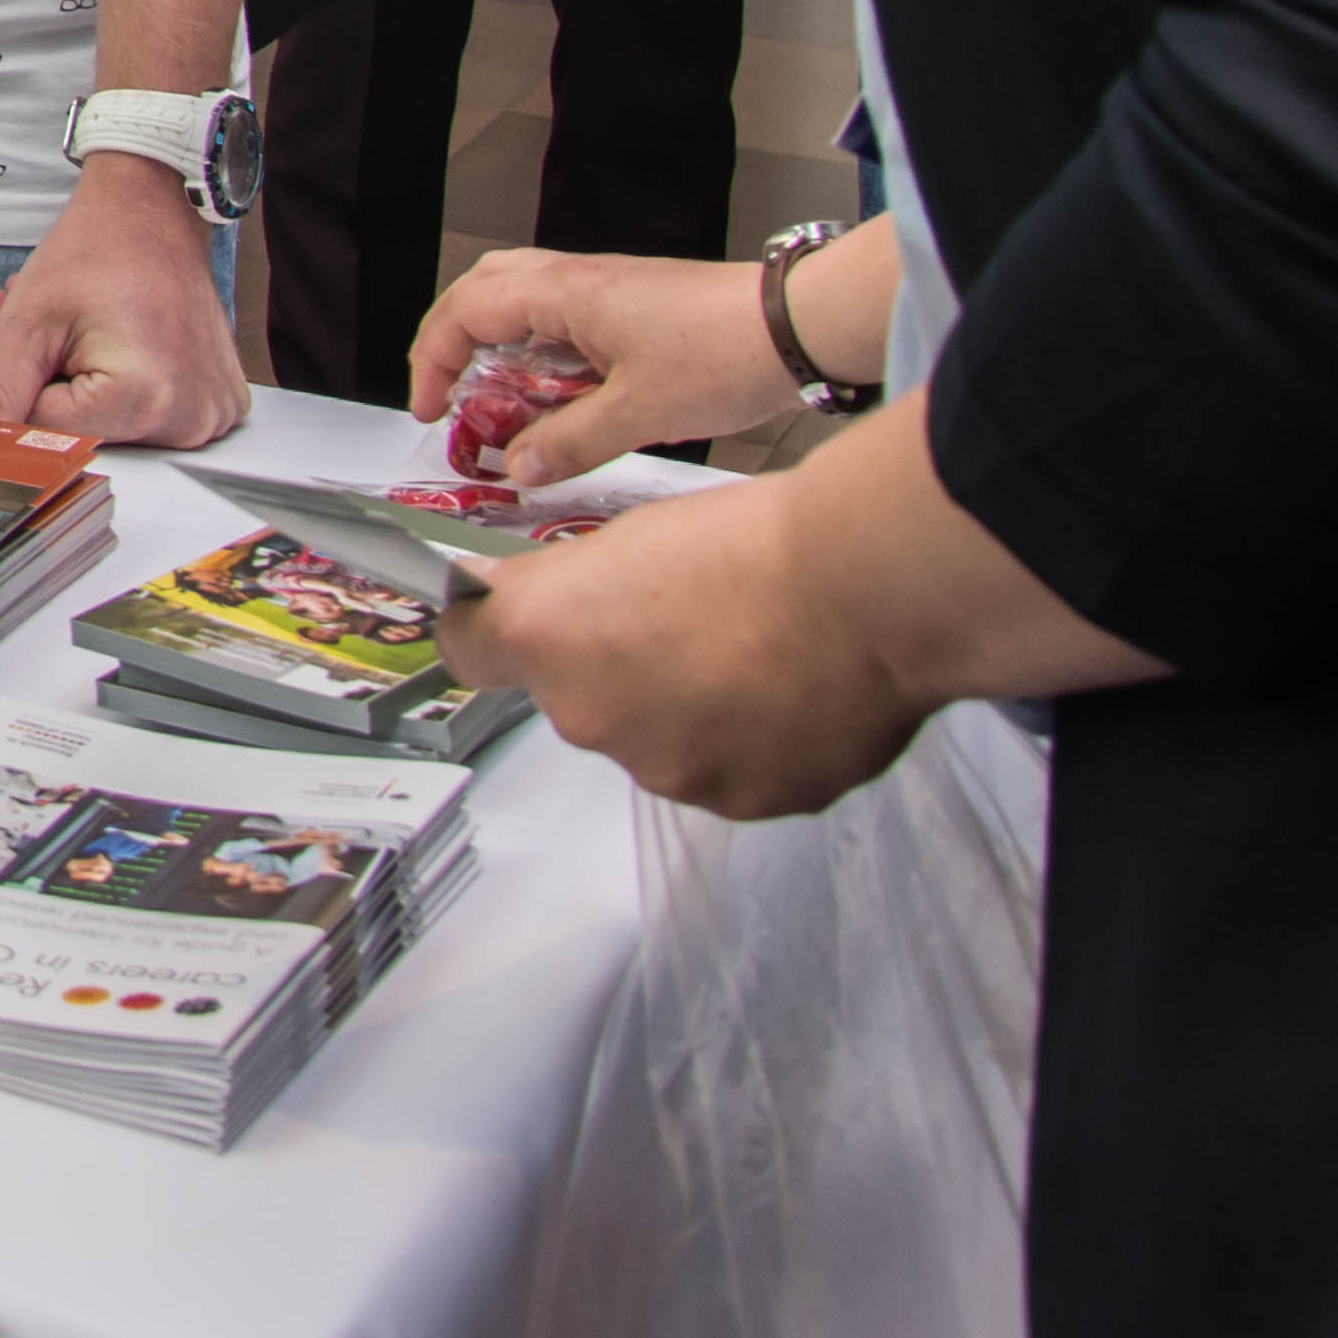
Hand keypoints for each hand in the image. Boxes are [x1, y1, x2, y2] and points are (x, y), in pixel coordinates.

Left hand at [0, 161, 250, 448]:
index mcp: (145, 400)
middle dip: (30, 376)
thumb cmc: (101, 247)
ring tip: (49, 322)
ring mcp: (208, 413)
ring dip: (60, 374)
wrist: (153, 209)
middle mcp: (188, 418)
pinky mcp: (214, 403)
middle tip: (0, 319)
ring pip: (103, 418)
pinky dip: (103, 378)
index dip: (2, 387)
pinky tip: (85, 336)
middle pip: (78, 425)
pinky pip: (141, 409)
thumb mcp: (29, 322)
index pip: (46, 428)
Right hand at [407, 245, 801, 482]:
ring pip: (525, 295)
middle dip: (455, 338)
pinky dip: (544, 347)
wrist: (799, 326)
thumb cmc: (725, 355)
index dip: (435, 361)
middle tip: (449, 391)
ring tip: (501, 397)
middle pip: (485, 286)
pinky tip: (562, 393)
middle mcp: (579, 277)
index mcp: (565, 293)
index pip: (466, 312)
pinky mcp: (635, 301)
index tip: (431, 410)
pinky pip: (565, 313)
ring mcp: (609, 285)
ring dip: (500, 341)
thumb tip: (519, 468)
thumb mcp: (639, 415)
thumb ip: (569, 443)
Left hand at [437, 467, 932, 818]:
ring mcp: (665, 769)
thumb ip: (565, 586)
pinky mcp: (738, 801)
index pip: (468, 650)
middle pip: (576, 699)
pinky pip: (725, 772)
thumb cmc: (757, 541)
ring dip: (685, 710)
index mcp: (548, 636)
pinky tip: (790, 692)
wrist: (868, 590)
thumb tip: (532, 602)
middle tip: (683, 619)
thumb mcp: (630, 536)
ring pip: (654, 740)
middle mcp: (590, 717)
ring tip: (754, 654)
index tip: (507, 621)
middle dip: (614, 668)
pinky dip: (749, 743)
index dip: (489, 632)